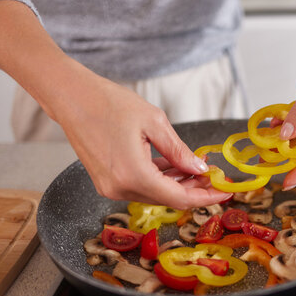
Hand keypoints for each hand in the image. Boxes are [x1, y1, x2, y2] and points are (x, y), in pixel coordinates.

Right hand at [0, 0, 231, 208]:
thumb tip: (200, 169)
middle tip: (212, 175)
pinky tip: (173, 167)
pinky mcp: (105, 182)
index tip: (225, 193)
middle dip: (193, 189)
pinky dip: (159, 180)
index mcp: (133, 175)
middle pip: (167, 199)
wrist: (70, 96)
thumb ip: (179, 151)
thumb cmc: (109, 103)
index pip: (179, 198)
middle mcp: (120, 189)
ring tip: (196, 168)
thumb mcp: (154, 123)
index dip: (205, 197)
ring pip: (154, 194)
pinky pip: (140, 187)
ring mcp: (110, 188)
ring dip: (176, 184)